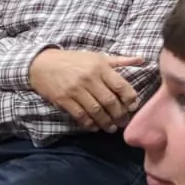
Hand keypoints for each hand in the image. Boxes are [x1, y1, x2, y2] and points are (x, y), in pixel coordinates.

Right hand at [28, 50, 144, 131]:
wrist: (42, 64)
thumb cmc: (73, 60)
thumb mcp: (97, 56)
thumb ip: (119, 60)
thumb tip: (142, 60)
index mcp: (100, 67)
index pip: (119, 85)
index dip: (129, 97)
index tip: (134, 106)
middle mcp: (89, 79)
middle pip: (109, 100)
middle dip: (119, 114)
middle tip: (124, 121)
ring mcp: (75, 90)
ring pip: (95, 110)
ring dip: (105, 121)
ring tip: (112, 128)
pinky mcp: (63, 100)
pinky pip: (79, 115)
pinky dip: (88, 123)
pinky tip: (95, 127)